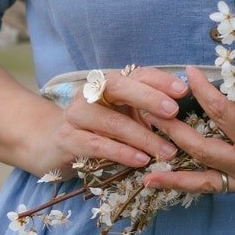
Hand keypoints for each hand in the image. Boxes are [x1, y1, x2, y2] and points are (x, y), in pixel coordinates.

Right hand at [33, 66, 187, 176]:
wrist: (49, 143)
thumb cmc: (97, 128)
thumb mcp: (122, 115)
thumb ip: (146, 110)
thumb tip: (185, 110)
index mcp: (108, 83)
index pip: (136, 74)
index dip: (159, 80)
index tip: (183, 90)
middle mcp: (90, 93)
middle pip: (119, 87)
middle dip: (149, 98)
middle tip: (174, 113)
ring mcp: (75, 115)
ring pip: (111, 122)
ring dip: (142, 137)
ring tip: (167, 151)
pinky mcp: (66, 139)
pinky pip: (97, 145)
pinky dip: (121, 153)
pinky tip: (140, 160)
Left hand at [143, 68, 234, 195]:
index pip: (225, 112)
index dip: (203, 89)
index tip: (188, 67)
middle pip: (199, 146)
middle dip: (169, 126)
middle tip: (146, 104)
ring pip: (201, 174)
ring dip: (168, 163)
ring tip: (134, 160)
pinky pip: (215, 187)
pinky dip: (188, 181)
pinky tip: (160, 177)